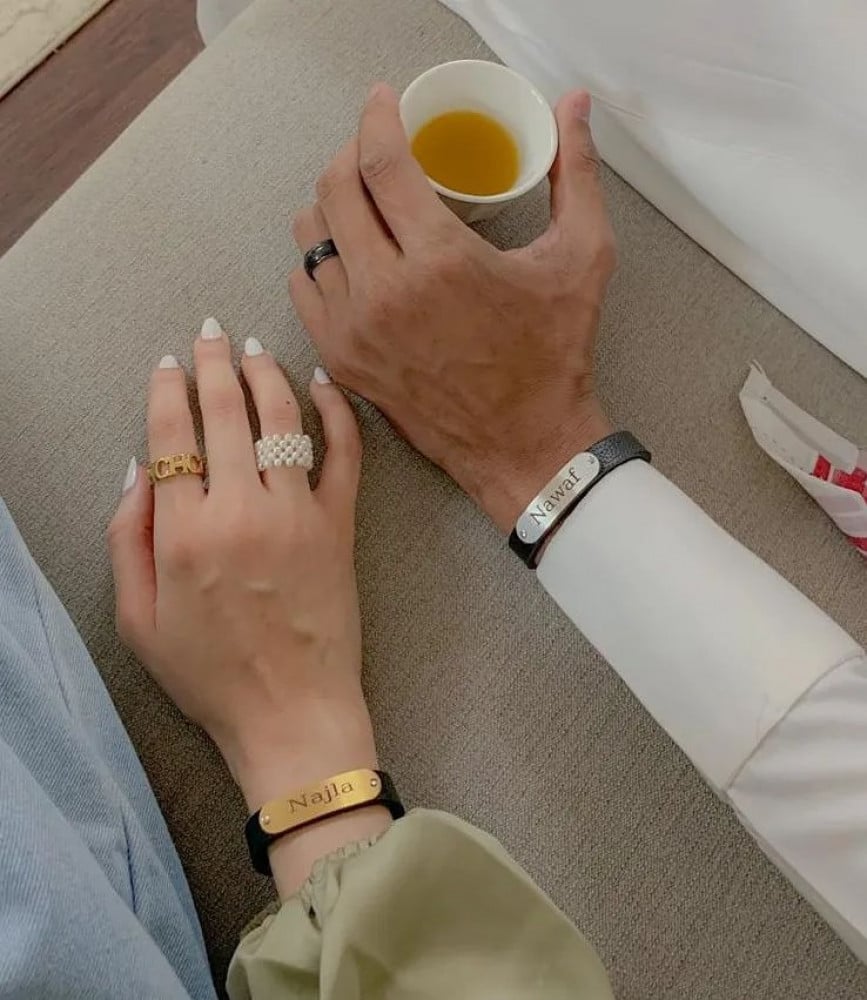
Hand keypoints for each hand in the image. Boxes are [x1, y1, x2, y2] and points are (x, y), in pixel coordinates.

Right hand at [107, 321, 374, 814]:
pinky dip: (338, 412)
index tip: (166, 363)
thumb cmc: (211, 677)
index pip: (172, 436)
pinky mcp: (340, 527)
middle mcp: (240, 512)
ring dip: (266, 373)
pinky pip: (345, 454)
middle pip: (224, 412)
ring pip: (282, 420)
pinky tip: (324, 384)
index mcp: (183, 534)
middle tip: (209, 333)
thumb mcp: (138, 620)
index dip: (165, 389)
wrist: (292, 714)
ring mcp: (297, 515)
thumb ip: (127, 539)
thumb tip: (139, 469)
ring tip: (254, 348)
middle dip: (212, 362)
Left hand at [289, 85, 614, 531]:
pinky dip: (320, 261)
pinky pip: (303, 287)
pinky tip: (350, 256)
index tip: (382, 100)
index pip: (381, 162)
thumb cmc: (554, 354)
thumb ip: (576, 173)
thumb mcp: (582, 258)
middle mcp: (385, 292)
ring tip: (362, 201)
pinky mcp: (342, 359)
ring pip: (309, 238)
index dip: (376, 116)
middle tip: (376, 150)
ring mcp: (354, 330)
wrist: (523, 443)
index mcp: (441, 260)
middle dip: (351, 153)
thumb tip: (575, 103)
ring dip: (331, 205)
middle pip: (334, 190)